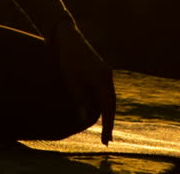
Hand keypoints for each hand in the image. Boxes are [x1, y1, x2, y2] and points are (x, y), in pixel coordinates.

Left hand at [52, 19, 115, 144]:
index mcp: (102, 78)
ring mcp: (106, 73)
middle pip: (112, 104)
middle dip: (109, 123)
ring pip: (110, 98)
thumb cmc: (68, 59)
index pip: (107, 107)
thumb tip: (84, 118)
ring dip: (108, 114)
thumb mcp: (71, 80)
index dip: (107, 125)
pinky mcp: (102, 72)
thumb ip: (79, 99)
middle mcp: (108, 76)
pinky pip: (106, 92)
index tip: (105, 141)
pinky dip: (105, 104)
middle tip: (107, 141)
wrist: (69, 38)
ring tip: (106, 131)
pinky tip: (101, 113)